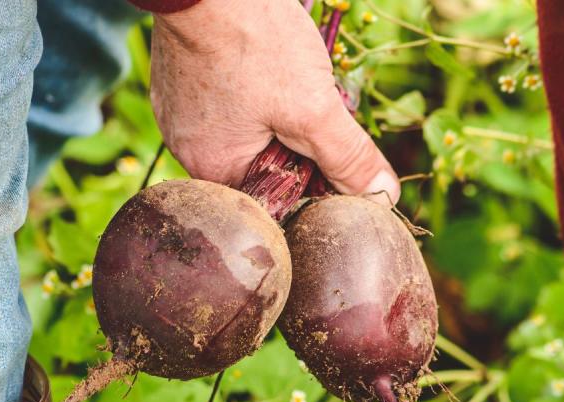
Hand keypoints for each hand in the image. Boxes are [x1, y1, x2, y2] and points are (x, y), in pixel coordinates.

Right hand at [150, 0, 399, 202]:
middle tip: (312, 102)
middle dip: (296, 143)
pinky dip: (254, 91)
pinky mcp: (180, 83)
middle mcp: (188, 149)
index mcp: (212, 169)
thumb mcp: (313, 108)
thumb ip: (348, 158)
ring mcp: (180, 113)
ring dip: (278, 114)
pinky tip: (265, 63)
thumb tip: (383, 197)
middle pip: (260, 166)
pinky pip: (227, 104)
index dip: (312, 182)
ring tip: (288, 76)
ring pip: (246, 132)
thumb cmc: (256, 39)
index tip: (335, 152)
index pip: (274, 199)